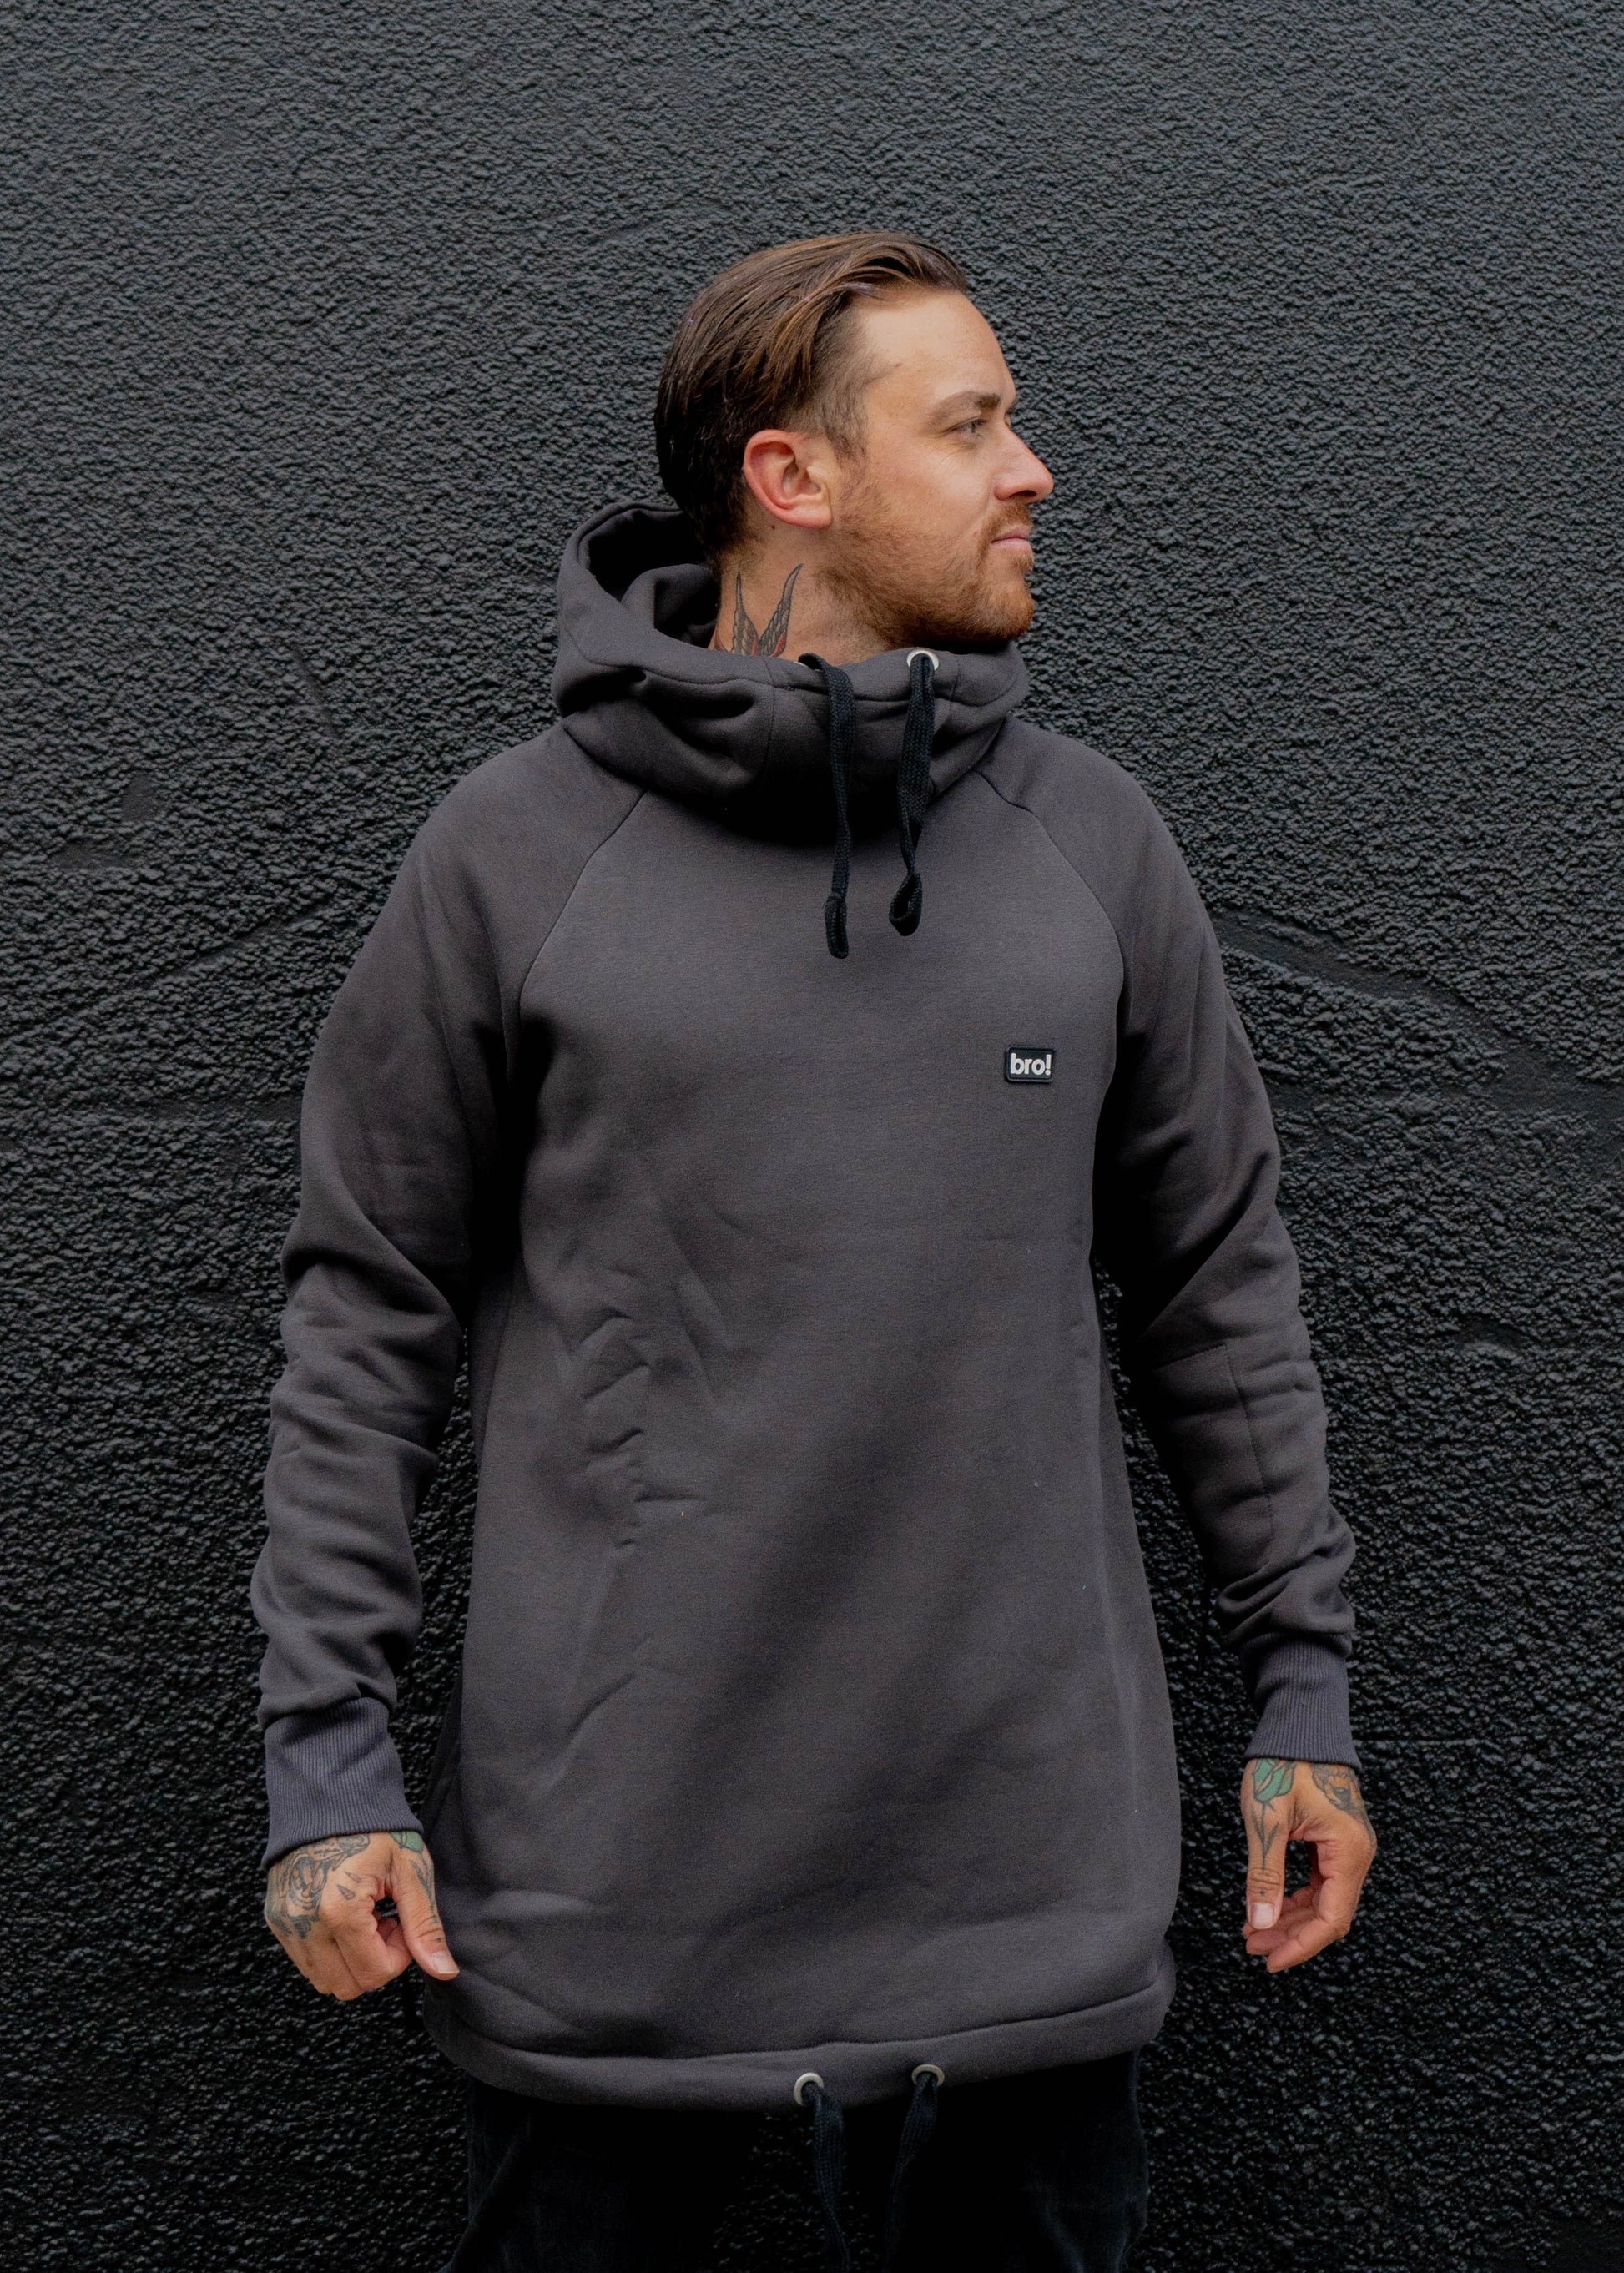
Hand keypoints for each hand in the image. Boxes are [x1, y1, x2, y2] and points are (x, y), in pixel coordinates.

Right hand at [264, 1829, 458, 1999]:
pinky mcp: (275, 1919)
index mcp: (339, 1910)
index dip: (398, 1955)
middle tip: (384, 1921)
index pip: (374, 1974)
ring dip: (349, 1959)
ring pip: (323, 1979)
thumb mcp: (410, 1871)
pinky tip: (343, 1914)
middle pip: (347, 1986)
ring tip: (363, 1917)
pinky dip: (328, 1950)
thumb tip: (444, 1972)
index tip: (400, 1921)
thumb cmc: (375, 1827)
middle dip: (373, 1961)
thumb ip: (425, 1926)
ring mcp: (285, 1923)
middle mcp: (304, 1923)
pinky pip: (305, 1961)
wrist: (331, 1795)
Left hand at [1240, 1758, 1375, 1972]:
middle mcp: (1357, 1852)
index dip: (1300, 1946)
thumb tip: (1261, 1923)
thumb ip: (1265, 1876)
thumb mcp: (1267, 1820)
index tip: (1270, 1961)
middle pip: (1328, 1914)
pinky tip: (1270, 1904)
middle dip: (1290, 1934)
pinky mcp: (1335, 1838)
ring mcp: (1348, 1846)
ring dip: (1290, 1918)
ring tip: (1254, 1930)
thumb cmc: (1285, 1762)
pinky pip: (1320, 1880)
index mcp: (1349, 1851)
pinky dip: (1295, 1896)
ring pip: (1323, 1899)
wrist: (1300, 1723)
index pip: (1331, 1919)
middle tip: (1252, 1945)